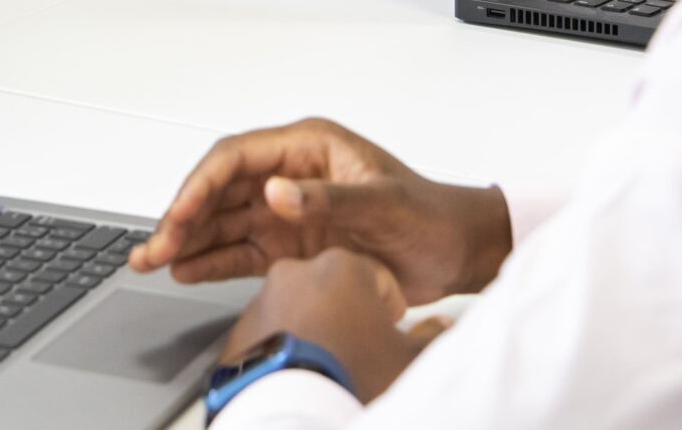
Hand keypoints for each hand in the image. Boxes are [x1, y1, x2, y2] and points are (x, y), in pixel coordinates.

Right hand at [130, 118, 511, 306]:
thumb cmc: (429, 215)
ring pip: (222, 222)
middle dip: (183, 217)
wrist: (456, 252)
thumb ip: (328, 197)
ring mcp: (287, 212)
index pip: (236, 158)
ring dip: (187, 240)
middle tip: (155, 246)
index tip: (181, 214)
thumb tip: (275, 194)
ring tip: (151, 260)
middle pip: (220, 191)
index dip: (201, 185)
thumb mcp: (383, 202)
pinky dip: (211, 260)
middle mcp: (289, 176)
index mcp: (307, 146)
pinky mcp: (291, 245)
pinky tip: (186, 269)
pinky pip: (240, 251)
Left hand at [219, 250, 426, 402]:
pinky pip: (269, 334)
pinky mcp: (238, 332)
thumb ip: (433, 338)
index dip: (390, 306)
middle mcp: (294, 273)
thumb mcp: (409, 360)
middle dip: (348, 315)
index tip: (392, 330)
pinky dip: (284, 348)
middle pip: (333, 290)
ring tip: (328, 368)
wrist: (296, 415)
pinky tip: (298, 377)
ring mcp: (260, 301)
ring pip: (298, 309)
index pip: (377, 277)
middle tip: (360, 352)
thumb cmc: (356, 378)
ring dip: (313, 329)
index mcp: (341, 267)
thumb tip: (443, 329)